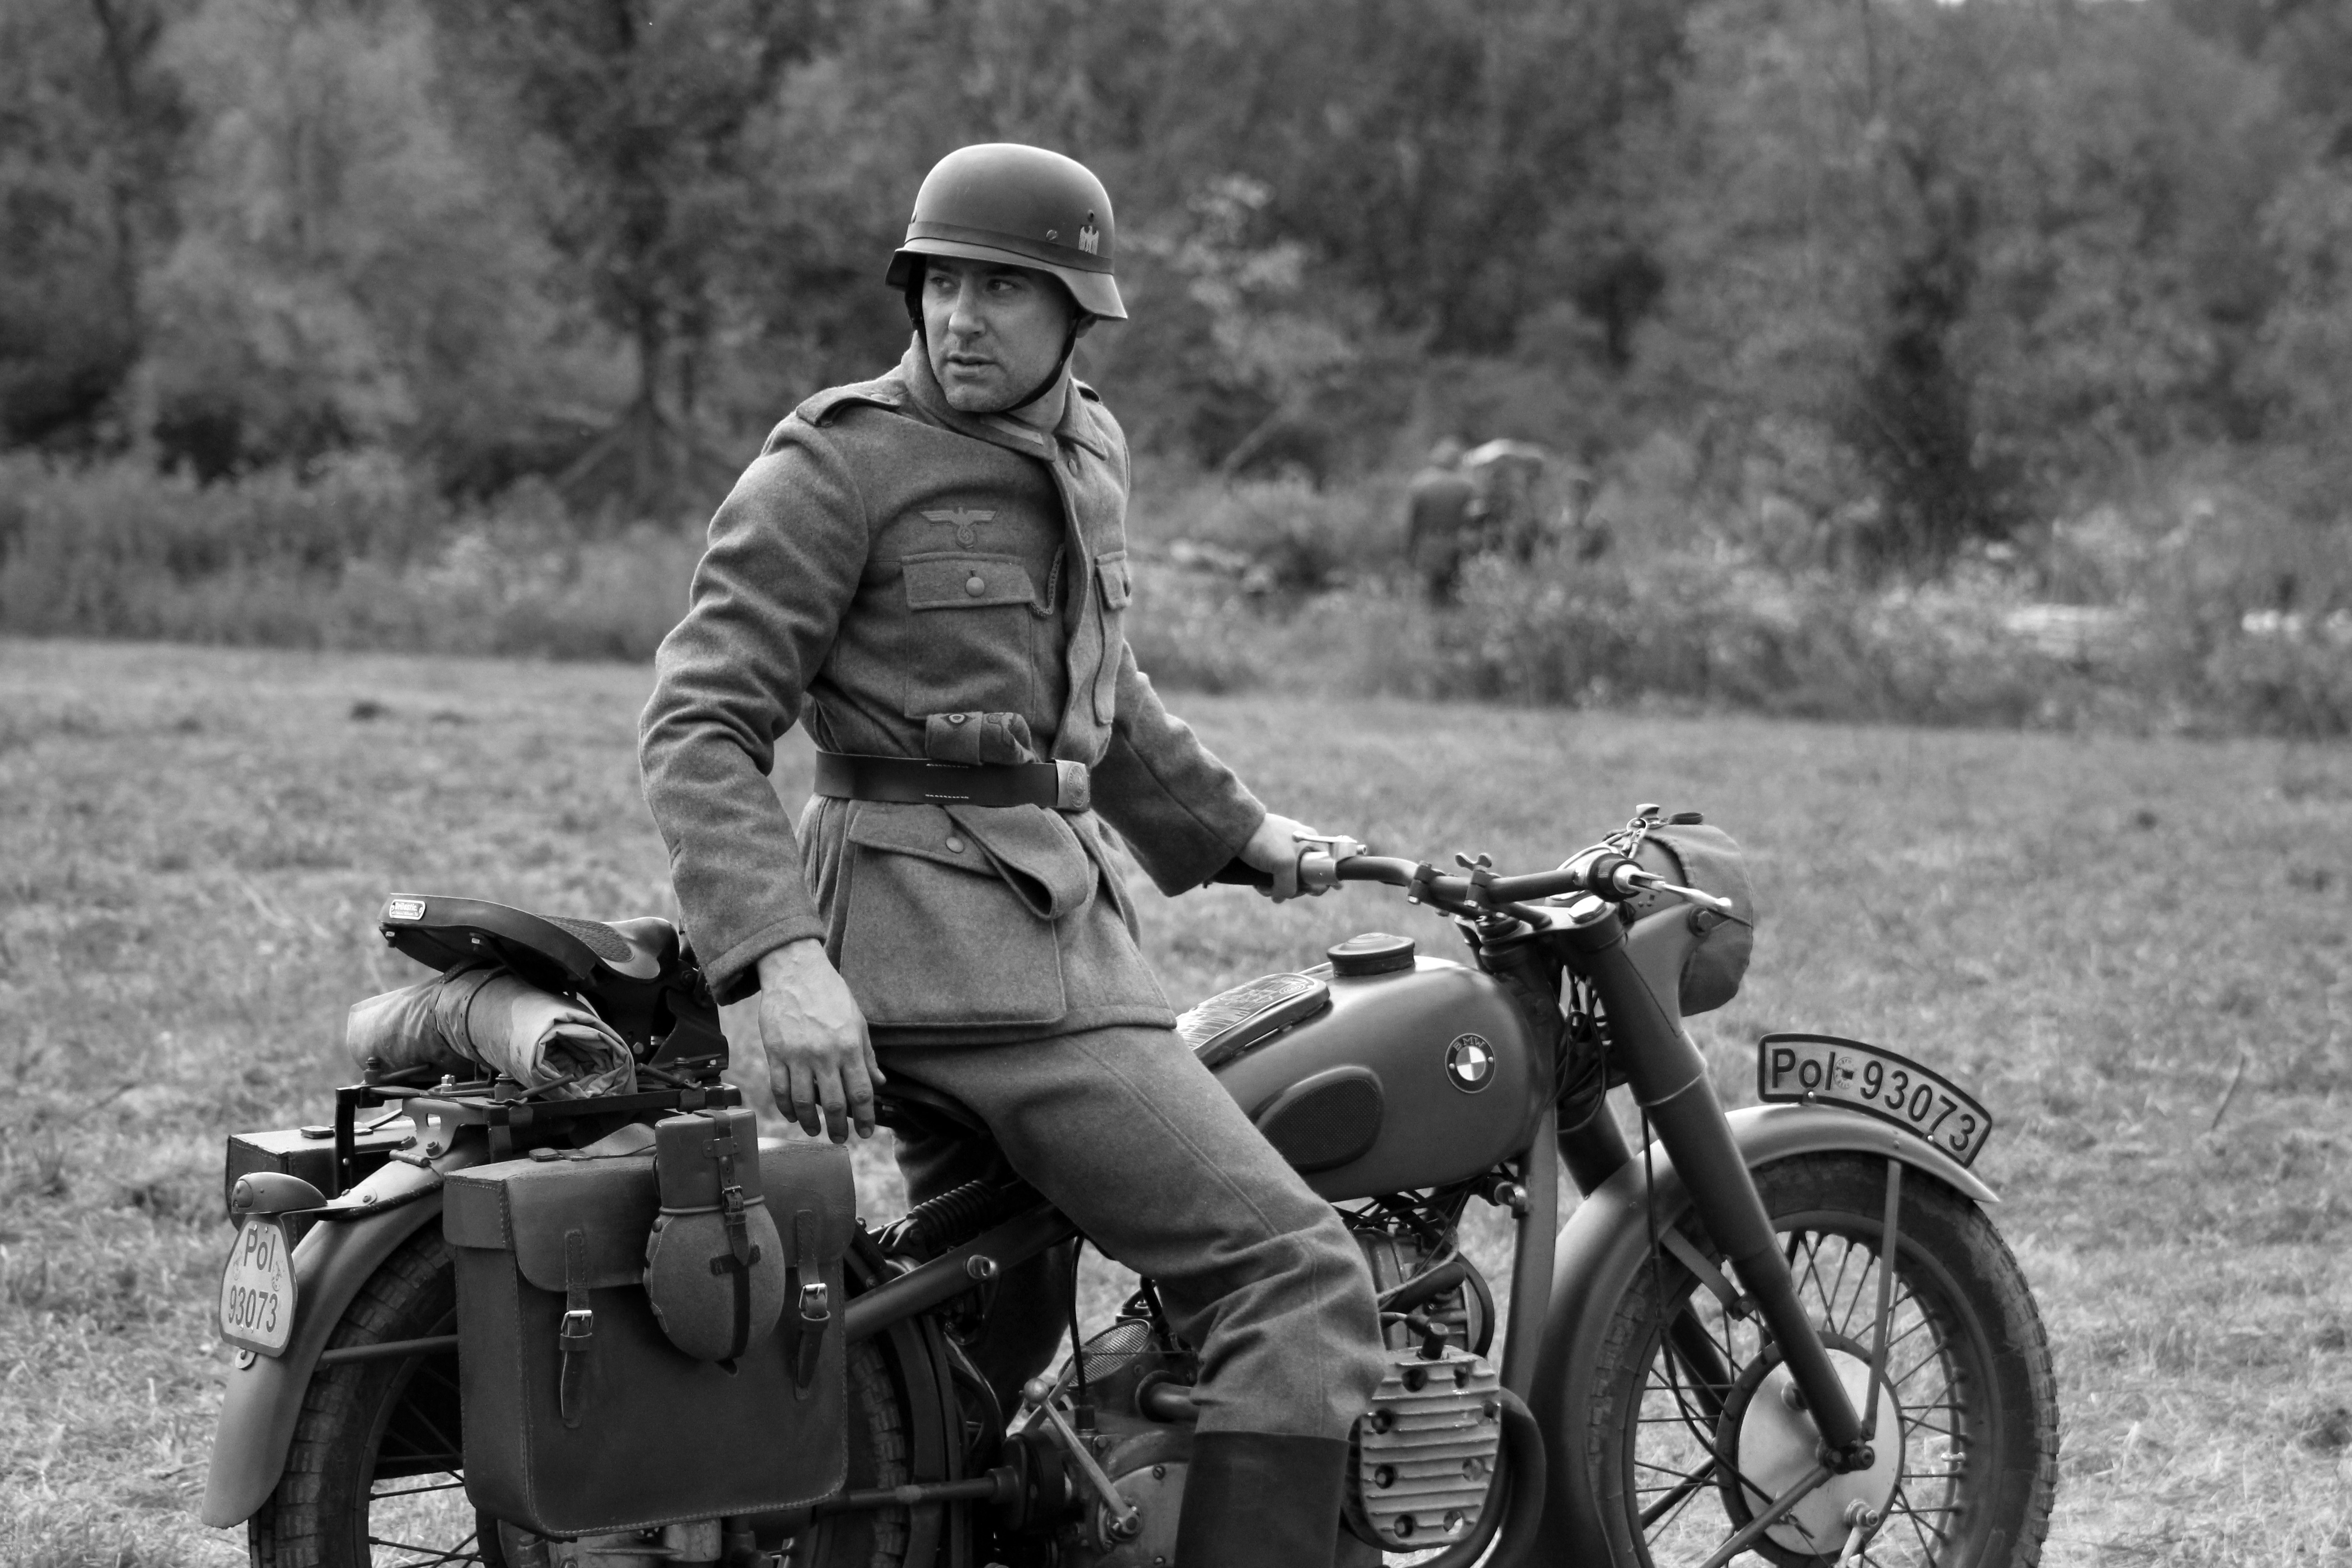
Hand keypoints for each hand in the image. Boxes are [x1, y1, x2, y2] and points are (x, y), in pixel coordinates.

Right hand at [755, 939, 884, 1141]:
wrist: (795, 972)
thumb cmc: (830, 995)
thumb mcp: (857, 1021)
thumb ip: (867, 1055)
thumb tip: (880, 1083)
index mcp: (850, 1046)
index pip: (861, 1093)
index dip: (866, 1118)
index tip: (866, 1132)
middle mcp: (825, 1054)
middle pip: (835, 1104)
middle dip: (839, 1128)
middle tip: (839, 1139)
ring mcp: (798, 1055)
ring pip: (804, 1102)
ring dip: (811, 1122)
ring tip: (815, 1130)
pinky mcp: (775, 1053)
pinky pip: (780, 1089)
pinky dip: (786, 1107)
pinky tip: (792, 1115)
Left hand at [1238, 811, 1336, 901]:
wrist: (1235, 829)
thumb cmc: (1265, 840)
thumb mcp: (1284, 864)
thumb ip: (1290, 885)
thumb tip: (1280, 897)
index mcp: (1311, 842)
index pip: (1325, 867)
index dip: (1320, 882)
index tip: (1310, 891)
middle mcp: (1299, 846)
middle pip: (1305, 877)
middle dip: (1292, 889)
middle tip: (1279, 891)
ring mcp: (1283, 851)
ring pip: (1286, 879)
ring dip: (1276, 888)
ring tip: (1263, 887)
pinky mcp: (1267, 856)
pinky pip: (1273, 875)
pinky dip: (1267, 883)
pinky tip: (1258, 884)